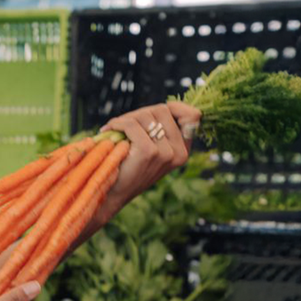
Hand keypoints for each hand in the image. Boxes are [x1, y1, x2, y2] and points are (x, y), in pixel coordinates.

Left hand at [98, 100, 201, 220]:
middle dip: (140, 113)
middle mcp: (179, 153)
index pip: (192, 115)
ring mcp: (165, 153)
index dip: (174, 108)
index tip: (152, 115)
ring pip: (146, 115)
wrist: (112, 195)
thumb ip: (163, 130)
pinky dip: (117, 123)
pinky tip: (108, 129)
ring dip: (126, 119)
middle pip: (163, 110)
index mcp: (183, 151)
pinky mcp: (148, 152)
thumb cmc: (128, 169)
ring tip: (115, 130)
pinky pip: (131, 125)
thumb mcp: (152, 149)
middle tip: (123, 125)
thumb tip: (169, 106)